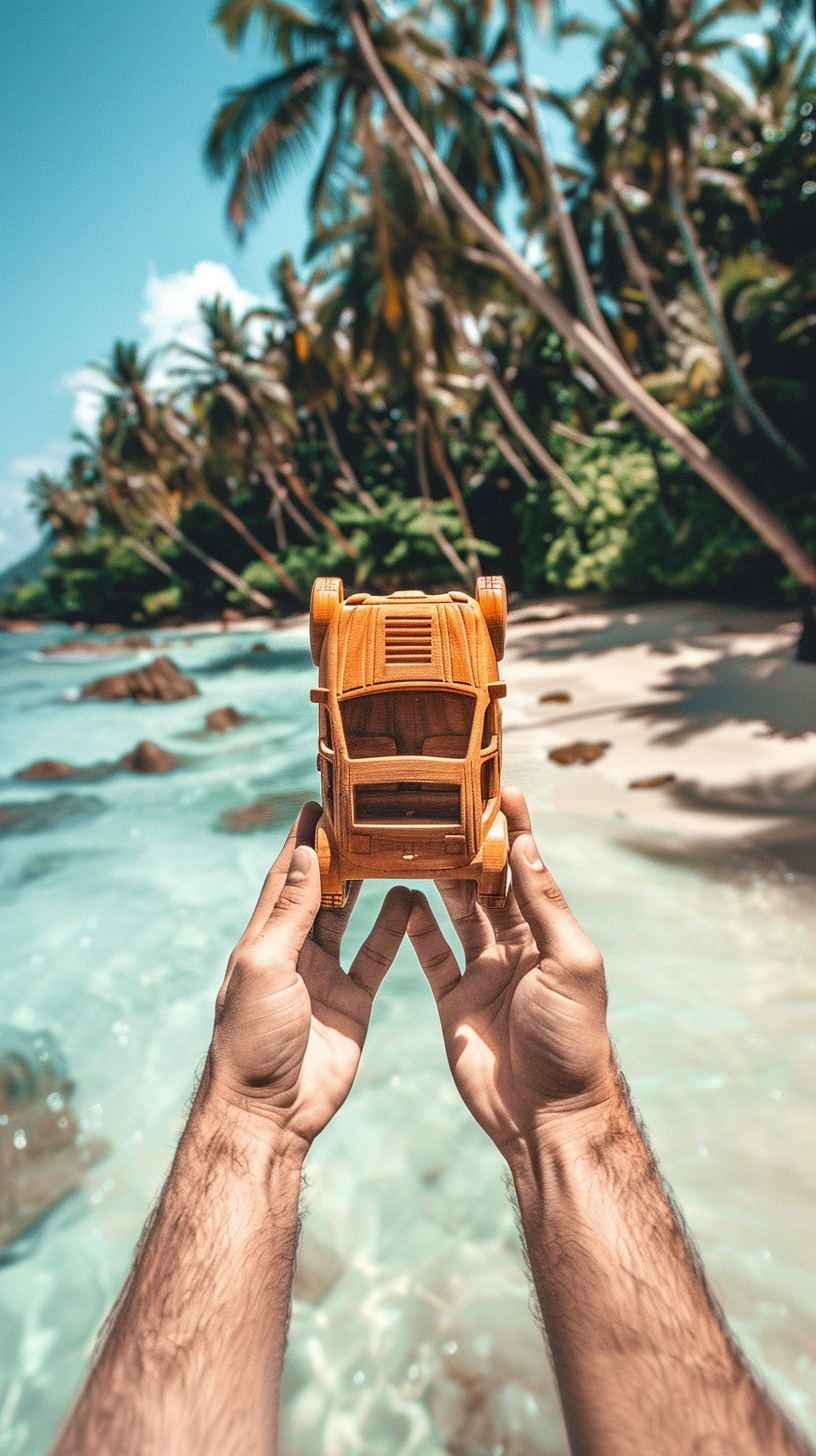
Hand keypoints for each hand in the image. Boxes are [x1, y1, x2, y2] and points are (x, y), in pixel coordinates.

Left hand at [204, 802, 410, 1154]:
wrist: (270, 1112)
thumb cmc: (253, 1040)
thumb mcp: (266, 967)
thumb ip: (289, 914)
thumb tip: (305, 856)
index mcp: (263, 940)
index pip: (284, 878)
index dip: (300, 841)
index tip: (319, 801)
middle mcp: (293, 952)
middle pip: (319, 891)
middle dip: (339, 854)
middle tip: (366, 815)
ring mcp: (324, 977)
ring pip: (350, 919)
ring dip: (370, 885)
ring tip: (395, 848)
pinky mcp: (352, 1002)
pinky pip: (376, 957)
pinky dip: (393, 930)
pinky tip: (412, 901)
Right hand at [407, 787, 616, 1161]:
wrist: (546, 1115)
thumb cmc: (572, 1039)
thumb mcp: (569, 962)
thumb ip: (543, 906)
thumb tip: (525, 846)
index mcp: (550, 936)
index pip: (529, 870)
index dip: (516, 829)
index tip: (499, 788)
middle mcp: (517, 949)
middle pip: (487, 886)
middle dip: (468, 846)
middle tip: (440, 805)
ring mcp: (484, 975)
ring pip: (455, 914)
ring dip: (437, 877)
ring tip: (413, 838)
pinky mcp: (455, 1003)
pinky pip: (430, 957)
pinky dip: (414, 927)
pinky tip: (398, 896)